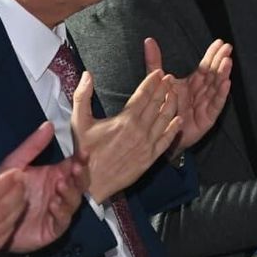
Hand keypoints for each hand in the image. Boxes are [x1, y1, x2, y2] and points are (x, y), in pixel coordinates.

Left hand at [1, 123, 90, 252]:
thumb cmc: (5, 190)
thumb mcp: (16, 163)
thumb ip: (33, 146)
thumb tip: (49, 124)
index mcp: (55, 175)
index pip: (74, 165)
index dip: (81, 159)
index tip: (84, 151)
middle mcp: (60, 192)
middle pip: (80, 183)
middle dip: (81, 176)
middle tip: (76, 168)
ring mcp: (58, 211)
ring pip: (74, 201)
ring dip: (70, 193)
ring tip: (61, 185)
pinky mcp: (53, 228)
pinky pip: (63, 220)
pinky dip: (61, 212)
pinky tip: (54, 204)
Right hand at [72, 45, 182, 202]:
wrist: (92, 184)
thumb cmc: (85, 153)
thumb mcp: (78, 122)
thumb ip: (82, 96)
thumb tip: (86, 75)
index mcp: (125, 119)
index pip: (143, 95)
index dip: (152, 82)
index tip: (159, 73)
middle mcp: (140, 130)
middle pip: (157, 104)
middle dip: (164, 89)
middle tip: (170, 78)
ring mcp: (147, 145)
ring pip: (165, 120)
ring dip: (171, 105)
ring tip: (175, 93)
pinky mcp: (150, 158)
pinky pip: (166, 141)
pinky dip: (174, 129)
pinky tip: (179, 120)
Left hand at [145, 37, 232, 154]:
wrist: (161, 134)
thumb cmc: (163, 108)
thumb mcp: (158, 81)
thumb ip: (155, 62)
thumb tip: (149, 40)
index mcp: (193, 83)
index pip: (205, 66)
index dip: (212, 55)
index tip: (220, 42)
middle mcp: (202, 92)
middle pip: (213, 74)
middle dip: (220, 61)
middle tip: (228, 48)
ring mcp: (206, 105)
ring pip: (216, 87)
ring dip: (223, 74)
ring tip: (228, 62)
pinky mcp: (208, 118)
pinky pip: (216, 105)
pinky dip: (221, 94)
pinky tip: (226, 83)